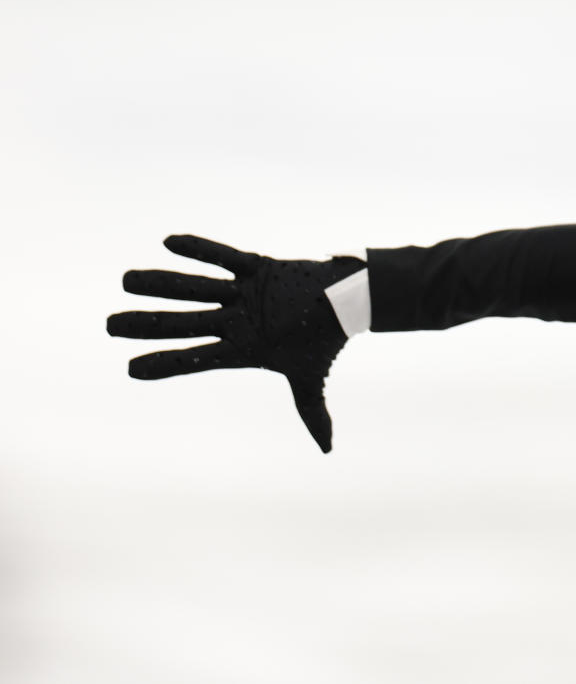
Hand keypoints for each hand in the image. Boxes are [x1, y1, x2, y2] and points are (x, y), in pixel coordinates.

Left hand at [107, 235, 364, 452]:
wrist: (347, 302)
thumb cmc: (324, 340)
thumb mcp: (311, 378)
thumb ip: (312, 411)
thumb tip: (328, 451)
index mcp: (242, 347)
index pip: (196, 358)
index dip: (165, 363)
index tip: (130, 370)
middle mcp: (235, 319)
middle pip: (183, 322)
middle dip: (147, 323)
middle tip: (110, 326)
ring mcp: (243, 293)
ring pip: (194, 287)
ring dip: (160, 283)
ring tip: (126, 281)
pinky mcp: (257, 267)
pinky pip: (225, 256)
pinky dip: (201, 249)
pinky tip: (168, 243)